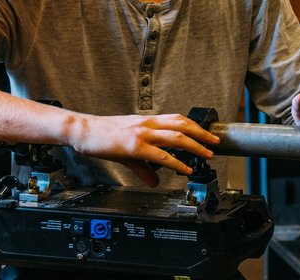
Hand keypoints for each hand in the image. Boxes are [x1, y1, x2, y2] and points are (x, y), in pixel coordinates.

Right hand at [69, 113, 219, 186]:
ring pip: (176, 137)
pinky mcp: (135, 146)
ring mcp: (142, 133)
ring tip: (207, 155)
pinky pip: (161, 155)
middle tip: (215, 142)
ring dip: (195, 146)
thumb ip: (144, 167)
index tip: (207, 133)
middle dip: (202, 134)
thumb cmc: (103, 136)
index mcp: (147, 121)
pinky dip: (177, 163)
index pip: (177, 119)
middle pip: (182, 125)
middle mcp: (148, 123)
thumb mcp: (128, 151)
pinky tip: (185, 169)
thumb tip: (155, 180)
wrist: (83, 131)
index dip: (195, 125)